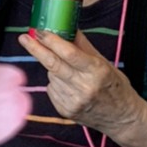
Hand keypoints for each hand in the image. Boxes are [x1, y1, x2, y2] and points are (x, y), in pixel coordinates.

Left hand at [21, 29, 146, 146]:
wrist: (122, 119)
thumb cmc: (115, 87)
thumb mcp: (105, 64)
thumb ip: (84, 47)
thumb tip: (68, 27)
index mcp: (97, 71)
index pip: (69, 53)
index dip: (52, 41)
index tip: (40, 31)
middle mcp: (84, 87)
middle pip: (53, 64)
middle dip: (36, 49)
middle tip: (24, 38)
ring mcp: (73, 101)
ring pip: (52, 76)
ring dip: (54, 68)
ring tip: (70, 72)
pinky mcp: (65, 111)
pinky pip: (52, 89)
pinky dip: (56, 82)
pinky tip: (69, 86)